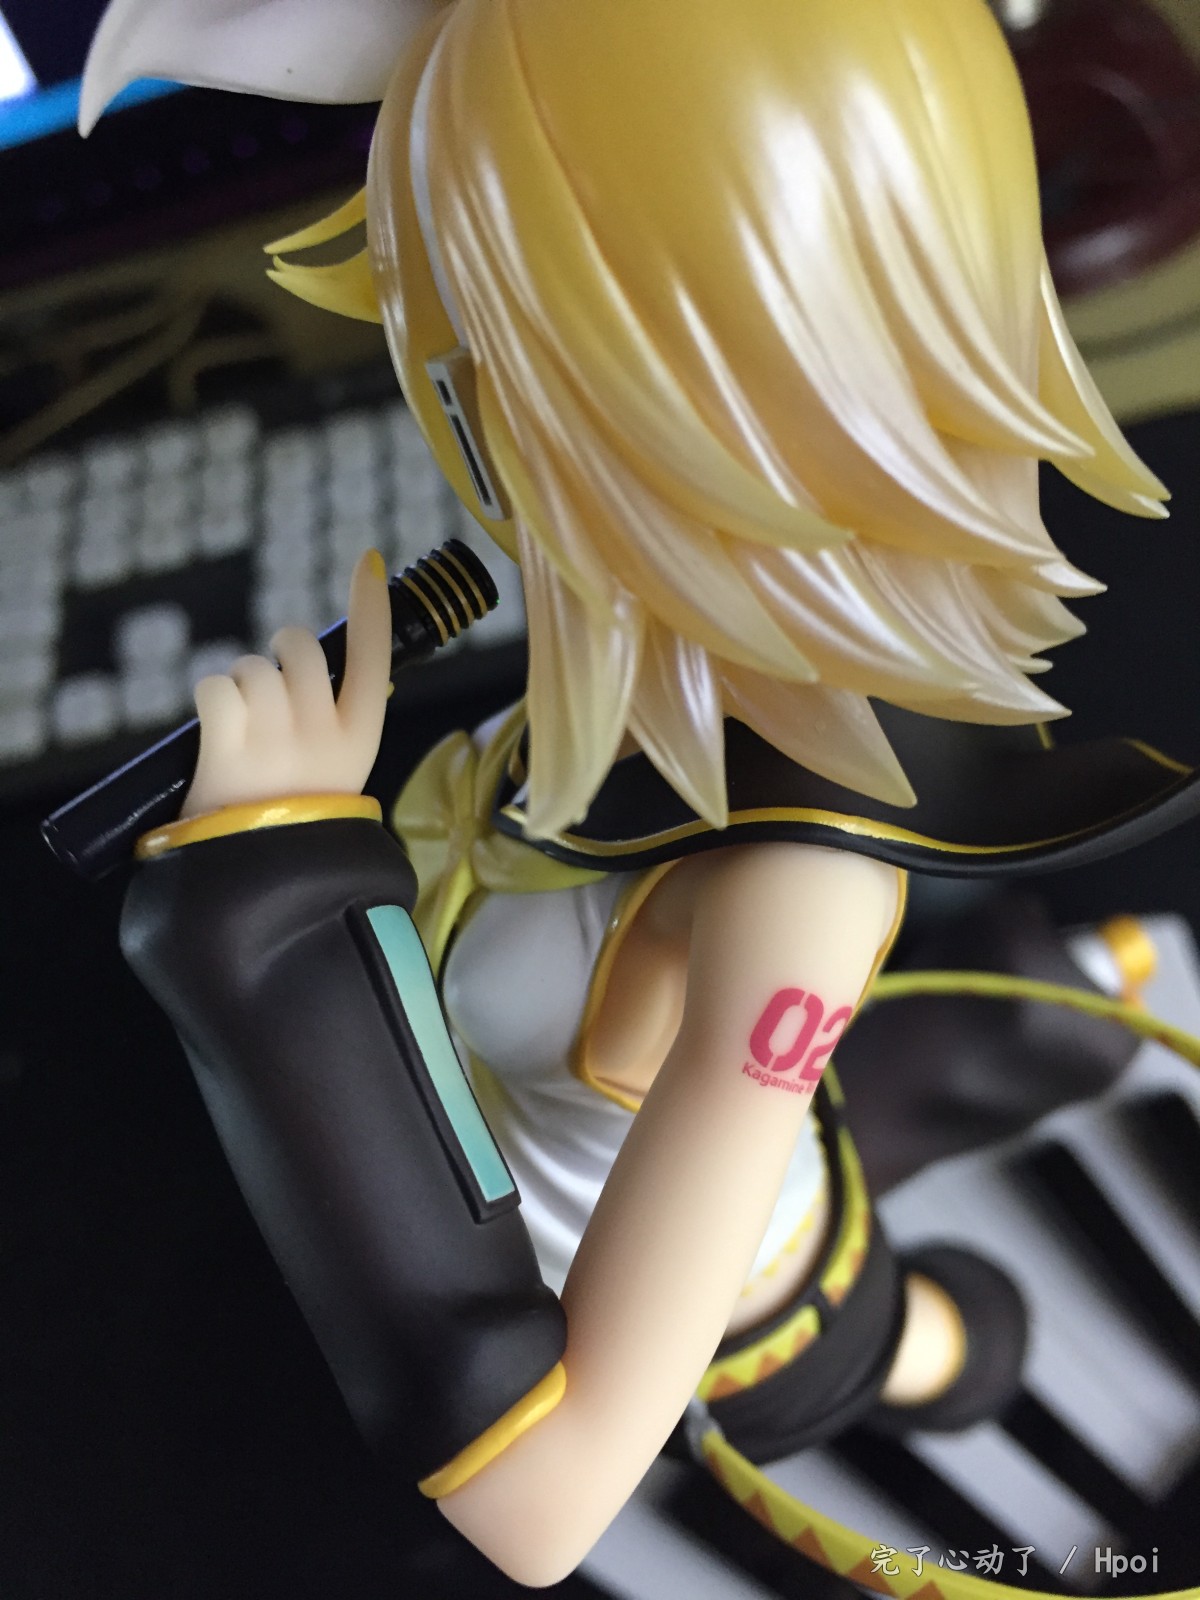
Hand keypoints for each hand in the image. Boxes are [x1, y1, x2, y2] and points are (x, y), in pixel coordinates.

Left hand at [180, 549, 391, 817]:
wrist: (259, 879)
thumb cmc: (291, 820)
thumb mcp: (333, 770)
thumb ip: (327, 719)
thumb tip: (302, 661)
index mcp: (359, 740)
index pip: (373, 659)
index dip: (371, 608)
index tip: (368, 563)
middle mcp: (323, 734)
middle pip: (301, 649)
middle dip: (277, 652)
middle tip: (266, 684)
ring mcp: (277, 741)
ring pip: (253, 667)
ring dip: (238, 684)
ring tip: (240, 729)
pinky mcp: (228, 748)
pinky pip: (215, 687)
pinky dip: (208, 699)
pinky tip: (214, 733)